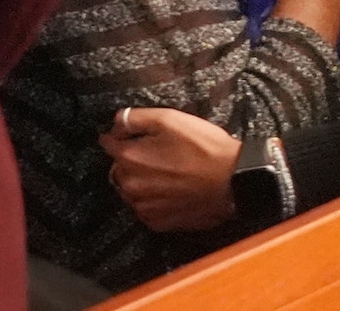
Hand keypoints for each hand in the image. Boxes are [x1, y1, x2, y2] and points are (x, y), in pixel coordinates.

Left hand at [99, 108, 240, 231]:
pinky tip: (173, 189)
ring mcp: (143, 206)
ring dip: (141, 180)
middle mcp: (131, 185)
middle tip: (157, 151)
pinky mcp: (157, 222)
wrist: (232, 180)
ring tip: (167, 171)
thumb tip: (117, 120)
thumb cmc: (205, 147)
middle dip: (131, 159)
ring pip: (131, 190)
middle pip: (119, 168)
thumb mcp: (172, 119)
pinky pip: (146, 208)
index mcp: (131, 158)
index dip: (117, 135)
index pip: (108, 143)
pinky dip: (153, 198)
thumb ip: (138, 117)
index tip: (124, 133)